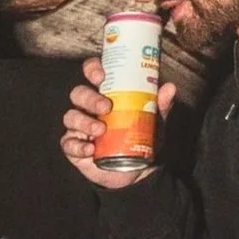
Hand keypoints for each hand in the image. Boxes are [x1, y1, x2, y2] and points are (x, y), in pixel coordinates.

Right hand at [61, 58, 175, 188]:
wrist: (136, 169)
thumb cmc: (140, 136)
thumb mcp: (153, 121)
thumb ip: (159, 105)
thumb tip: (170, 88)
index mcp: (106, 94)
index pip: (93, 74)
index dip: (92, 69)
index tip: (101, 75)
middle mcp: (88, 107)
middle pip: (78, 94)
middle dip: (90, 98)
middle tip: (106, 106)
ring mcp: (79, 127)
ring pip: (71, 117)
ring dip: (84, 122)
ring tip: (101, 130)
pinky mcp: (74, 147)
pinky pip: (69, 144)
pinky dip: (78, 146)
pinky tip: (90, 150)